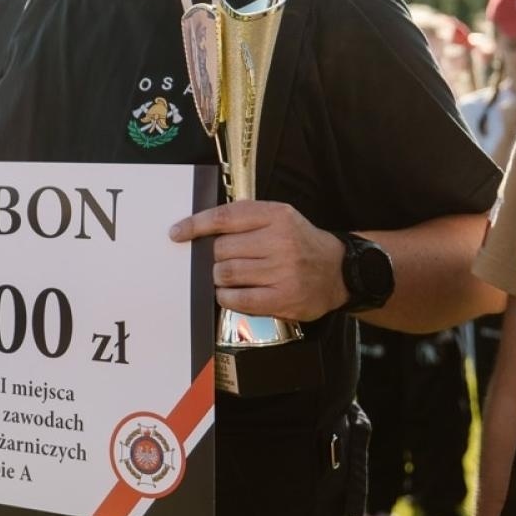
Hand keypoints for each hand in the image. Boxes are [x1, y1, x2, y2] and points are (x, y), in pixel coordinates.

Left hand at [169, 200, 346, 321]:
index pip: (224, 217)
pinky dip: (226, 297)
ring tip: (226, 277)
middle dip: (212, 257)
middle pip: (221, 249)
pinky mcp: (284, 298)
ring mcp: (283, 271)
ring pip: (226, 274)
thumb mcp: (278, 217)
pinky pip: (238, 299)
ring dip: (218, 277)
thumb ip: (244, 219)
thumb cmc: (298, 242)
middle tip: (219, 261)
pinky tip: (230, 293)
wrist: (338, 271)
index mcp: (276, 216)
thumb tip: (199, 230)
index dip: (195, 225)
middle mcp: (280, 241)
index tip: (177, 233)